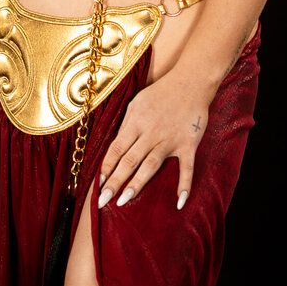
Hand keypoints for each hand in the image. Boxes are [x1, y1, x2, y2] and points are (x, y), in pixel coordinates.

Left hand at [97, 69, 208, 210]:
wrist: (190, 82)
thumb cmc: (160, 92)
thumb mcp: (137, 102)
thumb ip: (127, 125)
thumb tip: (116, 146)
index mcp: (136, 122)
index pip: (116, 149)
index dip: (105, 167)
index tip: (97, 185)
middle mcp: (150, 133)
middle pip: (129, 161)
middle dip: (114, 182)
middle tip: (102, 202)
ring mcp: (170, 140)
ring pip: (150, 166)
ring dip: (137, 184)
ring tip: (124, 201)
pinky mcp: (188, 144)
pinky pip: (186, 168)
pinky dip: (184, 185)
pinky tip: (179, 203)